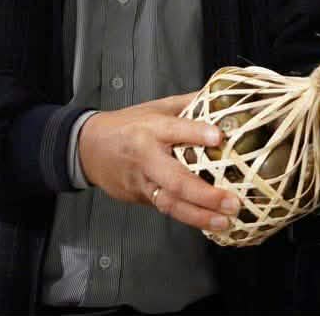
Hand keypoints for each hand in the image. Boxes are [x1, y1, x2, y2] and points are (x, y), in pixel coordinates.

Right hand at [77, 94, 239, 232]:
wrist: (87, 148)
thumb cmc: (126, 125)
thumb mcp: (155, 107)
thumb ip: (188, 104)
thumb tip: (223, 96)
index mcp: (150, 128)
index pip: (174, 129)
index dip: (196, 133)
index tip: (219, 137)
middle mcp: (147, 157)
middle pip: (175, 179)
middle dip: (205, 194)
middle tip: (231, 201)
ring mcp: (142, 182)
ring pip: (170, 203)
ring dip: (200, 216)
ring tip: (224, 221)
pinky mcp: (140, 198)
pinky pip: (166, 208)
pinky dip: (188, 218)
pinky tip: (209, 222)